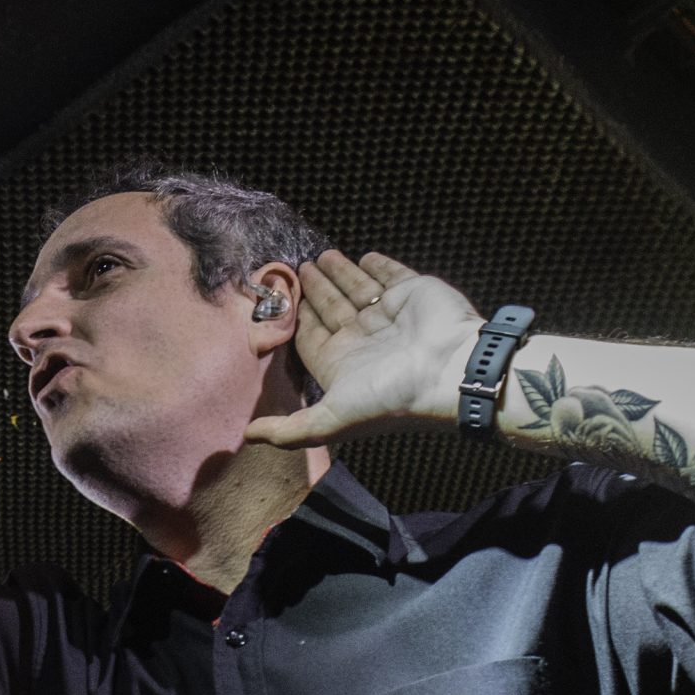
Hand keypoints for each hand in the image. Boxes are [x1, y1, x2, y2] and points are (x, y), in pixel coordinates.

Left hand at [244, 250, 481, 447]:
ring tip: (320, 257)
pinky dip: (377, 266)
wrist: (448, 370)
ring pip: (356, 289)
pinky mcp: (412, 292)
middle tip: (297, 269)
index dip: (297, 321)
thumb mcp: (331, 419)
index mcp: (343, 364)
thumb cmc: (390, 396)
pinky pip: (390, 275)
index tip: (281, 301)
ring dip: (338, 273)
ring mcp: (389, 315)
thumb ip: (289, 429)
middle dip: (314, 291)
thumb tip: (246, 437)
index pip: (312, 337)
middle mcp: (365, 339)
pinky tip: (362, 257)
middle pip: (331, 309)